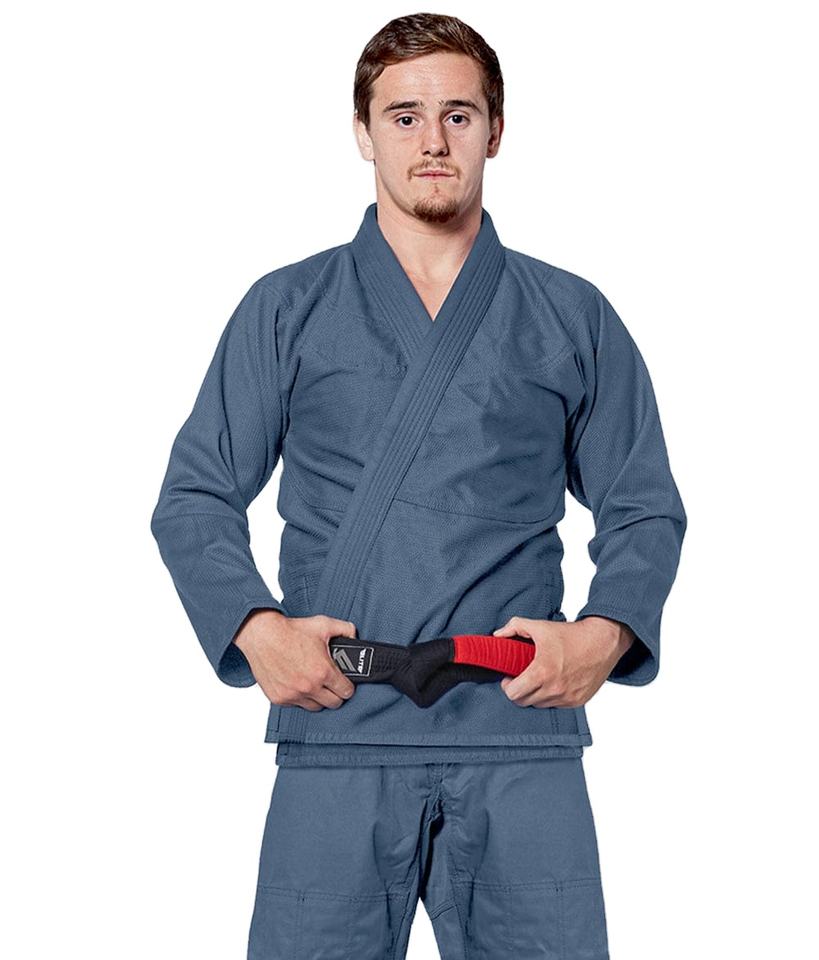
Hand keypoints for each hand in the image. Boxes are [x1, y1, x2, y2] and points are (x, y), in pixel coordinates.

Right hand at [233, 611, 357, 710]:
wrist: (262, 635)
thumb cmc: (290, 631)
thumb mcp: (323, 624)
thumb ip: (345, 629)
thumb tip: (354, 636)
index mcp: (323, 671)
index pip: (346, 692)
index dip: (348, 687)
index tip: (345, 683)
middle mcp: (309, 686)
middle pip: (334, 703)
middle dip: (335, 694)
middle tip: (332, 684)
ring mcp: (293, 694)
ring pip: (315, 707)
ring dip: (318, 698)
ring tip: (315, 684)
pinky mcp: (279, 698)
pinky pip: (296, 705)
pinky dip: (299, 697)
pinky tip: (299, 684)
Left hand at [492, 615, 635, 707]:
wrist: (603, 642)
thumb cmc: (572, 635)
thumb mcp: (540, 626)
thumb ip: (514, 627)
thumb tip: (497, 636)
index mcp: (542, 672)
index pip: (514, 694)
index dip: (507, 686)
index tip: (509, 678)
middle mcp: (555, 689)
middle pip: (523, 702)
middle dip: (518, 691)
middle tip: (520, 679)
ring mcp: (567, 698)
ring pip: (540, 705)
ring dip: (535, 695)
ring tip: (538, 679)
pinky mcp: (578, 701)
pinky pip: (556, 705)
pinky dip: (551, 696)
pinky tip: (553, 682)